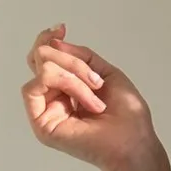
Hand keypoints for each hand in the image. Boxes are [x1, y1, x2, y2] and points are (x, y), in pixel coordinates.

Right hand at [21, 23, 162, 170]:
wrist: (135, 142)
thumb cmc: (127, 114)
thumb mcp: (104, 72)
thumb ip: (78, 56)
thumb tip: (52, 42)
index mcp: (65, 89)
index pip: (43, 58)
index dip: (48, 39)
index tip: (61, 28)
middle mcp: (52, 99)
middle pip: (40, 58)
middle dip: (71, 61)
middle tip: (96, 81)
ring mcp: (45, 112)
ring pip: (41, 68)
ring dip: (73, 75)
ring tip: (96, 96)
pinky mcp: (41, 124)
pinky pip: (35, 86)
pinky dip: (65, 83)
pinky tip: (87, 101)